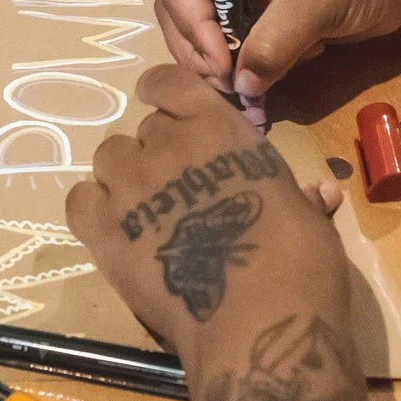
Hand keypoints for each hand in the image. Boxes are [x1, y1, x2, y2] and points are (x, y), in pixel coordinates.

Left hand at [66, 67, 349, 368]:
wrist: (256, 318)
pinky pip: (80, 200)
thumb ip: (298, 197)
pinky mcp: (103, 230)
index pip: (171, 82)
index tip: (163, 104)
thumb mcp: (308, 218)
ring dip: (125, 176)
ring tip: (145, 209)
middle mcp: (168, 146)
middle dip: (159, 151)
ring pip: (109, 157)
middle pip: (146, 130)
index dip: (162, 91)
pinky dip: (94, 208)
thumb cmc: (298, 262)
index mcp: (220, 128)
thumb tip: (321, 192)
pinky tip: (114, 229)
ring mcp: (130, 186)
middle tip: (177, 186)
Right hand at [157, 0, 400, 107]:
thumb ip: (272, 43)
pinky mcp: (270, 13)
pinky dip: (254, 64)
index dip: (191, 27)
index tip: (221, 64)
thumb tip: (242, 87)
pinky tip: (282, 70)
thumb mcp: (312, 1)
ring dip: (231, 64)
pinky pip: (243, 45)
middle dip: (205, 51)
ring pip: (213, 35)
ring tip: (253, 87)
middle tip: (230, 86)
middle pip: (187, 12)